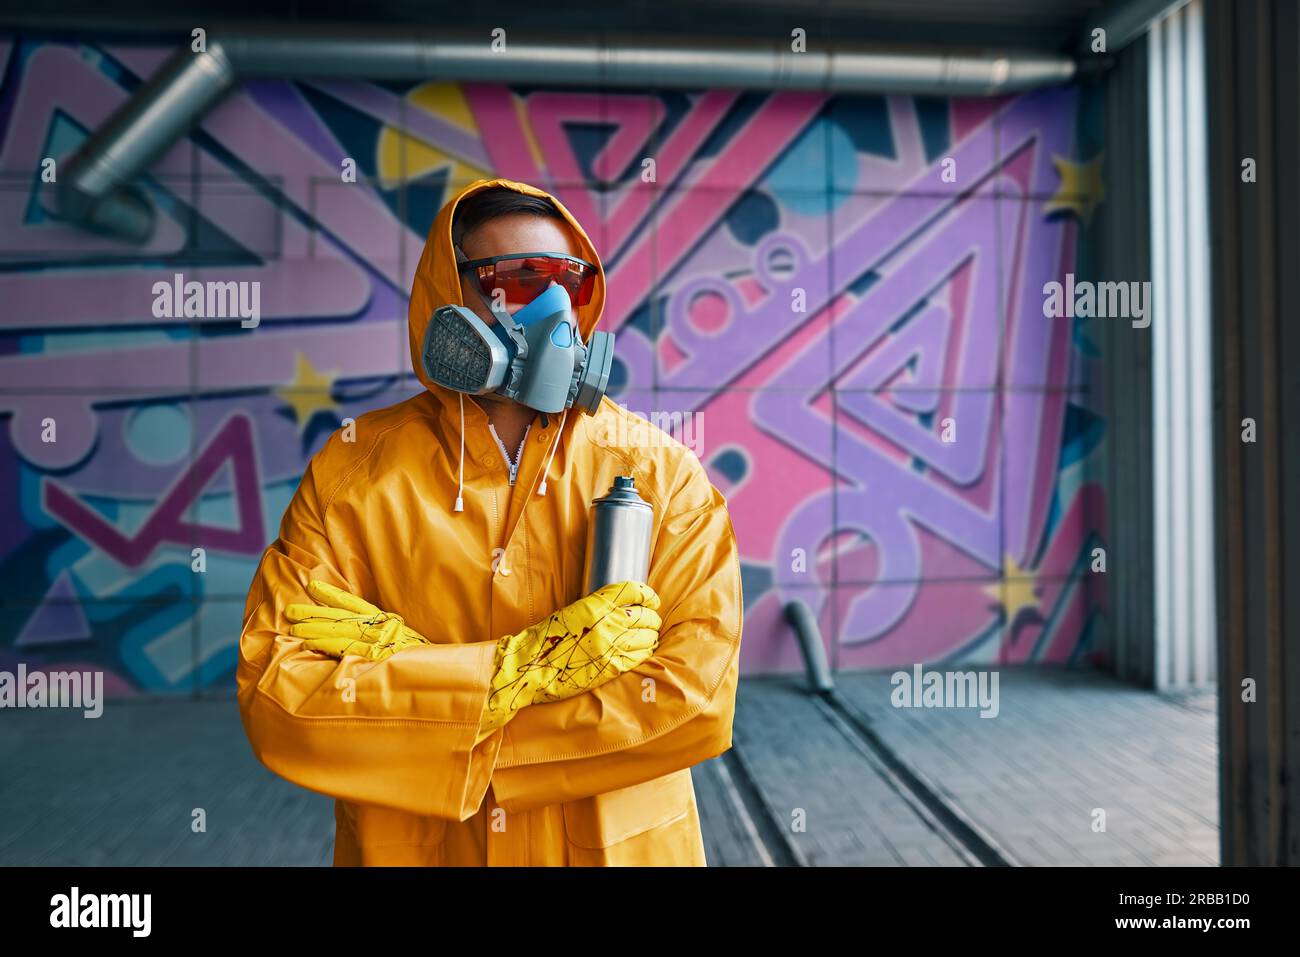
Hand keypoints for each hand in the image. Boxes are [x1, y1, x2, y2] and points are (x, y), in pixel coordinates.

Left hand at [286, 580, 431, 661]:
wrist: (443, 672)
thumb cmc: (426, 661)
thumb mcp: (409, 644)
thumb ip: (388, 639)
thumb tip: (367, 641)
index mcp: (388, 622)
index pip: (356, 605)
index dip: (333, 595)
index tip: (314, 587)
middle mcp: (382, 627)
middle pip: (342, 616)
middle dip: (315, 612)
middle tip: (290, 611)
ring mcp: (379, 640)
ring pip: (339, 630)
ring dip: (314, 628)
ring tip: (293, 627)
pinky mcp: (376, 655)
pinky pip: (345, 648)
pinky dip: (326, 644)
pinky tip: (309, 643)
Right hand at [478, 581, 660, 739]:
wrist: (532, 666)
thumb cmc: (548, 638)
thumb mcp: (572, 612)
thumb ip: (598, 609)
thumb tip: (622, 609)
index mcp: (596, 605)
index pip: (634, 591)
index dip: (648, 595)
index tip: (653, 600)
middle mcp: (607, 622)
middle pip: (646, 615)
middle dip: (652, 618)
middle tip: (650, 622)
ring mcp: (612, 646)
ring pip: (648, 636)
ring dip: (651, 636)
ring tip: (648, 637)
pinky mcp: (613, 667)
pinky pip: (641, 656)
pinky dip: (646, 652)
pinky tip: (644, 651)